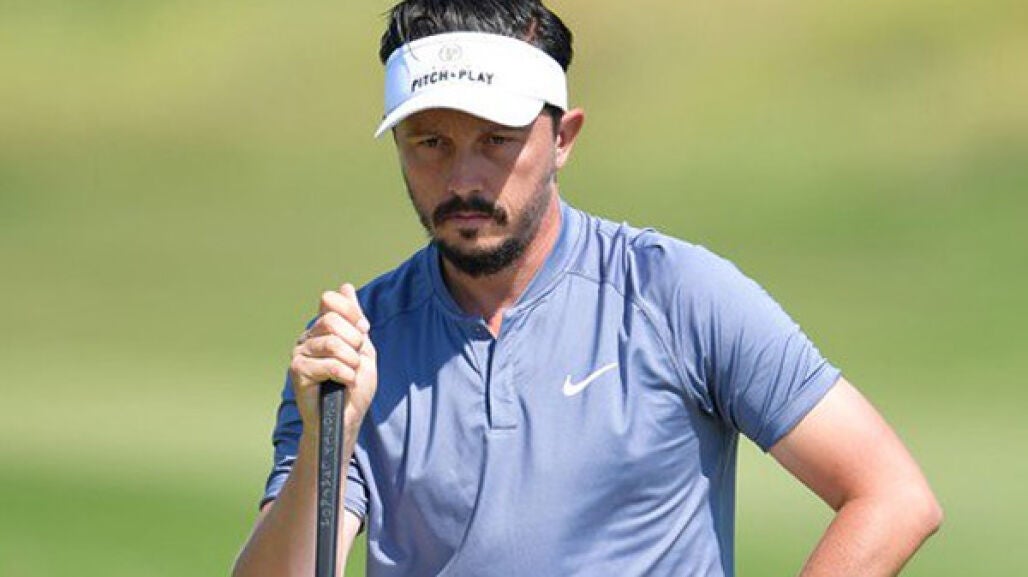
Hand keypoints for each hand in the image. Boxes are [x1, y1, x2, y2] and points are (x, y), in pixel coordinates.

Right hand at [290, 283, 376, 440]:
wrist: (347, 418)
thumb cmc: (354, 386)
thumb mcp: (362, 348)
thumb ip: (354, 320)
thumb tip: (345, 287)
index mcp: (322, 329)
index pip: (329, 300)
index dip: (351, 312)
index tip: (363, 330)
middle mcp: (308, 337)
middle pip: (331, 320)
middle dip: (354, 341)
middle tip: (356, 359)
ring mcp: (300, 353)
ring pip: (332, 343)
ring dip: (351, 361)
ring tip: (351, 374)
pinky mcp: (297, 371)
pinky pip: (329, 364)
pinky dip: (345, 375)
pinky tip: (345, 384)